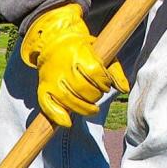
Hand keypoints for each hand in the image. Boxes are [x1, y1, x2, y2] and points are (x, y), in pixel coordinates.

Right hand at [20, 3, 128, 126]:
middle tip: (97, 94)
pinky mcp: (42, 89)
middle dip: (95, 96)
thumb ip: (114, 70)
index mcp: (78, 53)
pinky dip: (58, 117)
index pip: (95, 73)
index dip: (104, 82)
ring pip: (70, 101)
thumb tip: (124, 89)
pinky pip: (48, 107)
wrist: (54, 44)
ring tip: (91, 107)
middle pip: (83, 89)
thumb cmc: (82, 51)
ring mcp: (51, 79)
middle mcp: (62, 67)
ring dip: (84, 109)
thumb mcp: (101, 53)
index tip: (105, 84)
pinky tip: (68, 122)